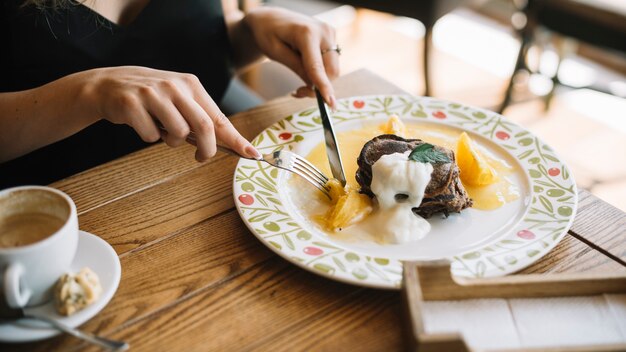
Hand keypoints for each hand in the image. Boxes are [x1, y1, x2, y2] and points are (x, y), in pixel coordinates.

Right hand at [83, 66, 260, 160]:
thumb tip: (230, 143)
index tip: (251, 154)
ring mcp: (152, 94)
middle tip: (201, 157)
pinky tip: (141, 123)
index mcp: (190, 84)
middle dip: (207, 150)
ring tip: (162, 130)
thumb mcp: (177, 99)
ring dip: (172, 142)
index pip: (218, 117)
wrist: (107, 85)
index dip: (236, 139)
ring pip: (178, 134)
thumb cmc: (151, 98)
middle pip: (204, 127)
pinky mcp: (131, 104)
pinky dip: (149, 137)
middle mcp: (174, 86)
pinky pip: (151, 136)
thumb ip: (200, 117)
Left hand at [243, 7, 339, 108]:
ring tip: (298, 86)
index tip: (330, 103)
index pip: (317, 66)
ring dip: (319, 82)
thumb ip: (296, 68)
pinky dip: (320, 74)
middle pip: (331, 71)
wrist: (271, 18)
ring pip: (333, 70)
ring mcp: (330, 34)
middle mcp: (324, 32)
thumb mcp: (276, 53)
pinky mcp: (332, 39)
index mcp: (307, 33)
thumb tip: (314, 87)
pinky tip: (305, 73)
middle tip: (297, 93)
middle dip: (318, 87)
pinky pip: (330, 64)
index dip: (323, 86)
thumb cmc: (268, 34)